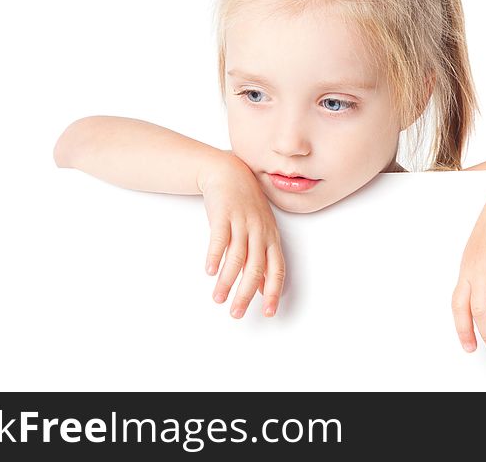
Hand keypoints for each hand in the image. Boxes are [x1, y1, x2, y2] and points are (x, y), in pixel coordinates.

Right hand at [199, 152, 284, 318]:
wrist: (229, 172)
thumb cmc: (246, 206)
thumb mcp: (261, 231)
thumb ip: (263, 259)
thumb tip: (265, 289)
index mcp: (271, 238)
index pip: (277, 269)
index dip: (274, 292)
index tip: (269, 313)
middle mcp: (259, 231)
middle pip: (256, 268)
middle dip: (246, 294)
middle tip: (236, 313)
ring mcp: (242, 222)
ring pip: (236, 257)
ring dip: (227, 281)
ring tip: (218, 299)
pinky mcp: (223, 214)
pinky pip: (220, 238)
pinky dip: (215, 256)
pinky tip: (209, 271)